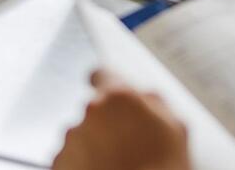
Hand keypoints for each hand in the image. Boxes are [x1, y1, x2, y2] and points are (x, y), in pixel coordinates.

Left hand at [53, 70, 189, 169]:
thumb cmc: (161, 168)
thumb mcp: (176, 127)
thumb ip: (156, 102)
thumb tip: (145, 97)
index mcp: (118, 97)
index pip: (101, 74)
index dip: (107, 83)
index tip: (109, 91)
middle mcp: (89, 114)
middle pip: (94, 109)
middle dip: (107, 122)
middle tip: (128, 143)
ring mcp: (71, 141)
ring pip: (82, 135)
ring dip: (94, 145)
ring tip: (117, 163)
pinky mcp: (58, 165)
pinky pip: (70, 158)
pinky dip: (83, 164)